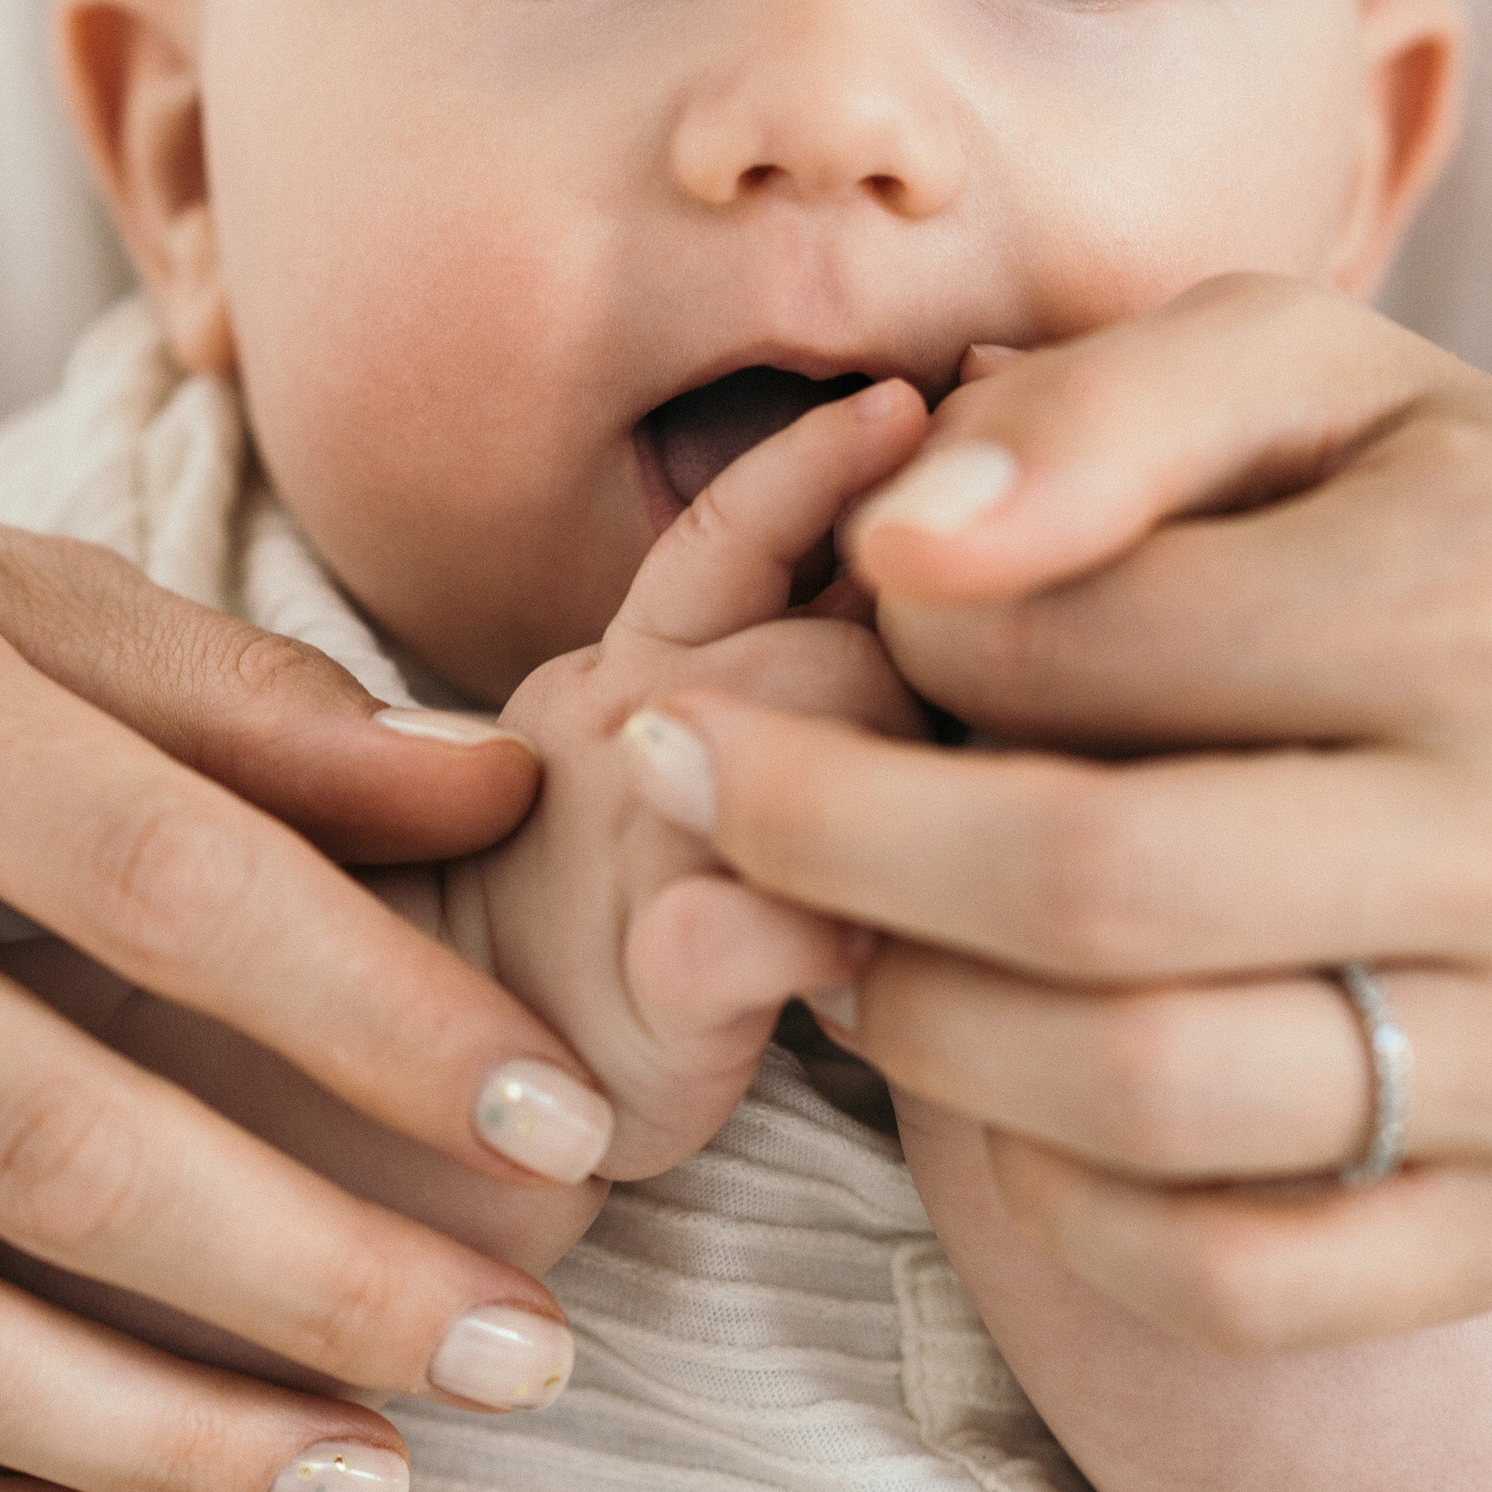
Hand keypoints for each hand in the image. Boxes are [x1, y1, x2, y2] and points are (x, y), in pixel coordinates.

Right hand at [472, 378, 928, 1177]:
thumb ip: (808, 645)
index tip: (947, 404)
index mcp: (644, 656)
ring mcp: (629, 851)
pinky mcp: (642, 992)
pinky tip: (899, 941)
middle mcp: (628, 723)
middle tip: (1036, 728)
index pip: (751, 523)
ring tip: (996, 830)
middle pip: (826, 638)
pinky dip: (831, 929)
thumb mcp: (698, 741)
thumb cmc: (627, 914)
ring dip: (917, 784)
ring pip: (792, 752)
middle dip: (944, 677)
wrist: (456, 1087)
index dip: (846, 464)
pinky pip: (742, 929)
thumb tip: (984, 540)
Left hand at [626, 277, 1491, 1344]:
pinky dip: (1048, 1195)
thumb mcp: (1306, 374)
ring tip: (843, 929)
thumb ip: (1097, 412)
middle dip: (827, 837)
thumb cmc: (1459, 519)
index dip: (894, 631)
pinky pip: (1231, 1278)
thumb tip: (899, 542)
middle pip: (1095, 888)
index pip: (1081, 639)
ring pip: (1148, 1100)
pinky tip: (997, 1074)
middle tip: (702, 779)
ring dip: (915, 1019)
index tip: (829, 618)